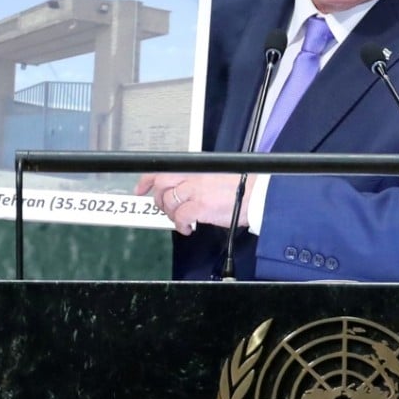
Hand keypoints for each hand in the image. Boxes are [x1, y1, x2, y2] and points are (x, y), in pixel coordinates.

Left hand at [135, 173, 253, 235]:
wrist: (257, 196)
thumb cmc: (243, 189)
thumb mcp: (216, 178)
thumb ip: (198, 182)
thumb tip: (186, 191)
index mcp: (198, 169)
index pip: (165, 169)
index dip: (147, 180)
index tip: (141, 188)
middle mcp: (194, 177)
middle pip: (162, 184)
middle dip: (158, 199)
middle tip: (164, 209)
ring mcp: (196, 191)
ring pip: (169, 201)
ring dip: (172, 214)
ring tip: (182, 220)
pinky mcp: (201, 206)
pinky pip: (181, 216)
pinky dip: (181, 225)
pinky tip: (188, 228)